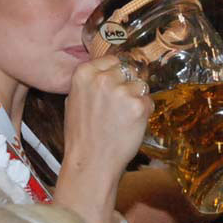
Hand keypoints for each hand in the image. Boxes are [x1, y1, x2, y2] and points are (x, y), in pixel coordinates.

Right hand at [63, 55, 152, 179]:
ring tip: (122, 118)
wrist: (90, 162)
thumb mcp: (74, 100)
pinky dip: (144, 112)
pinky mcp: (138, 106)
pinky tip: (130, 125)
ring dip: (137, 99)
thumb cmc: (81, 135)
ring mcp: (121, 91)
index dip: (116, 75)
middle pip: (128, 70)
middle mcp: (103, 78)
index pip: (112, 60)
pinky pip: (149, 101)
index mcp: (84, 73)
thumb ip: (89, 82)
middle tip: (118, 108)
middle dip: (127, 85)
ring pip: (141, 85)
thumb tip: (106, 70)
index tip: (114, 88)